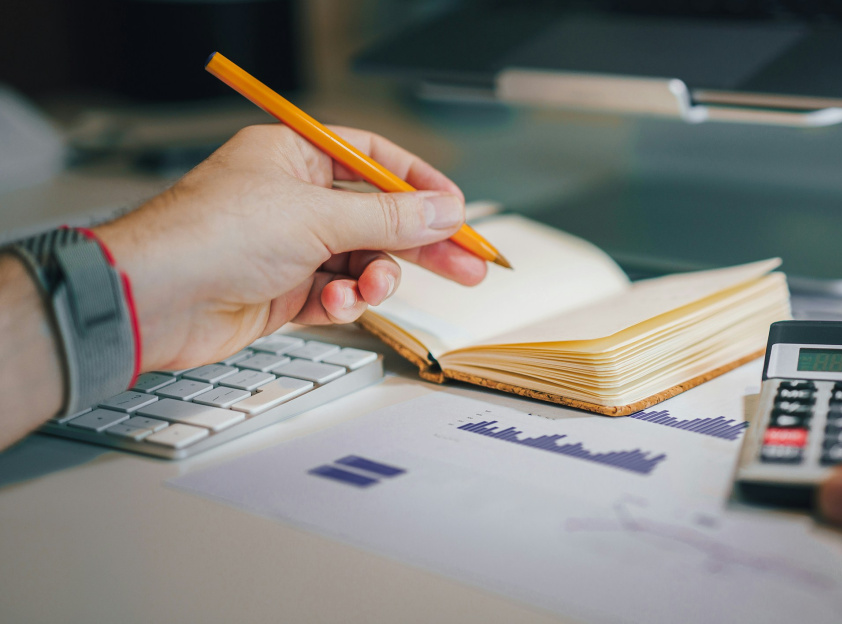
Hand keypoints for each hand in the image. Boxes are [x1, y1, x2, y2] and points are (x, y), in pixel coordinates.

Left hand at [93, 124, 485, 371]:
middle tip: (468, 266)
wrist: (154, 299)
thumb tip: (443, 211)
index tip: (457, 211)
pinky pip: (336, 294)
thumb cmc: (210, 236)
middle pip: (378, 216)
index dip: (420, 185)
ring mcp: (289, 246)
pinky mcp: (283, 291)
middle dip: (421, 244)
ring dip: (375, 278)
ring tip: (372, 288)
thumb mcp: (316, 216)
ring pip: (361, 261)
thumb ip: (389, 217)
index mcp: (295, 156)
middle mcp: (293, 198)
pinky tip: (335, 306)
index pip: (375, 160)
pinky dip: (343, 303)